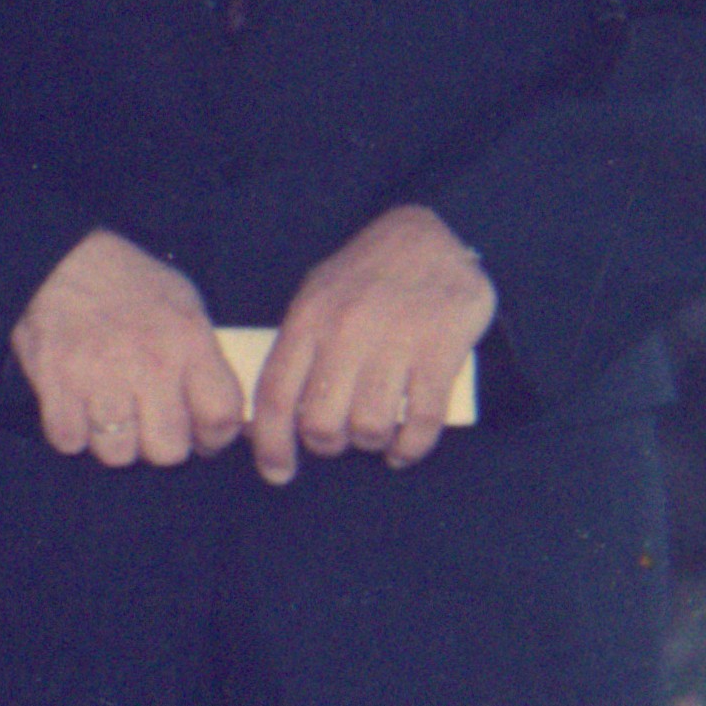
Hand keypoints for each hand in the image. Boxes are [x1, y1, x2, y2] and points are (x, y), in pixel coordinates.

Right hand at [10, 228, 243, 468]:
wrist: (60, 259)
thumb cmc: (126, 282)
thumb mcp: (184, 304)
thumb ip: (205, 356)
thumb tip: (223, 409)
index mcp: (188, 342)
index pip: (221, 418)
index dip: (215, 439)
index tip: (203, 438)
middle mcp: (148, 364)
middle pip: (169, 450)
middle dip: (161, 445)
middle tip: (150, 427)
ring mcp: (99, 377)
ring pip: (118, 454)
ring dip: (115, 442)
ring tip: (110, 417)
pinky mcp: (55, 384)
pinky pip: (69, 442)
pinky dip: (72, 434)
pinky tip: (76, 411)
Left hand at [247, 204, 498, 483]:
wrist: (430, 234)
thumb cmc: (365, 275)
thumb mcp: (316, 296)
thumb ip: (295, 350)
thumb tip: (265, 415)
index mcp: (308, 319)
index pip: (275, 395)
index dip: (271, 444)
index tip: (276, 472)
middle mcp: (346, 331)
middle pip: (320, 421)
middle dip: (327, 444)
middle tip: (339, 440)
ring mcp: (395, 340)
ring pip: (369, 426)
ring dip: (370, 443)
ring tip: (375, 436)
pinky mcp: (441, 349)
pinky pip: (421, 420)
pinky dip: (411, 447)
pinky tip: (405, 448)